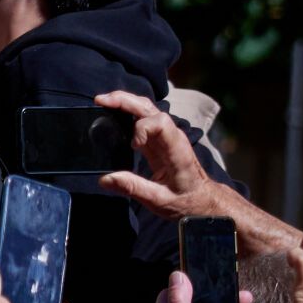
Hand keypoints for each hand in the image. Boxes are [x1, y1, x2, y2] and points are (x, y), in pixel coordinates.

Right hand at [93, 90, 218, 219]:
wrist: (201, 199)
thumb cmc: (185, 201)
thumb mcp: (159, 201)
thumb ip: (133, 188)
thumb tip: (105, 179)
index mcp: (176, 150)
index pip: (160, 123)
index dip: (142, 128)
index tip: (132, 146)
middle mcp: (172, 137)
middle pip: (150, 108)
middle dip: (126, 101)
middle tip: (101, 101)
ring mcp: (166, 136)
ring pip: (146, 109)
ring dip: (125, 102)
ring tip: (103, 102)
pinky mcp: (158, 140)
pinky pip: (143, 119)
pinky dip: (127, 112)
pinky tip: (113, 112)